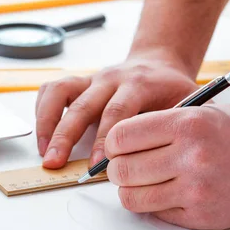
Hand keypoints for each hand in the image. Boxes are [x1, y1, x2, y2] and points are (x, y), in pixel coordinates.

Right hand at [35, 51, 198, 168]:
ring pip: (60, 92)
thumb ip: (176, 127)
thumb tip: (160, 159)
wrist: (159, 64)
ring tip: (44, 152)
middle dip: (66, 137)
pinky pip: (51, 90)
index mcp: (139, 83)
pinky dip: (42, 111)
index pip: (117, 110)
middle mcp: (111, 78)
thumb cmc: (172, 91)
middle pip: (82, 105)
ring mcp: (91, 78)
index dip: (105, 139)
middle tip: (55, 163)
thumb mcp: (187, 104)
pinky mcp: (78, 82)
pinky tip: (42, 136)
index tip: (97, 165)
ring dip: (47, 123)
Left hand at [104, 104, 229, 229]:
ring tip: (143, 182)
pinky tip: (169, 192)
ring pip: (132, 197)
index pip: (120, 137)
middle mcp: (190, 157)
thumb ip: (160, 127)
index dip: (113, 144)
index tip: (117, 147)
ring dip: (131, 190)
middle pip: (121, 170)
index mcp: (187, 124)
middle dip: (116, 169)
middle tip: (124, 167)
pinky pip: (156, 213)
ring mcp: (196, 189)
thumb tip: (117, 146)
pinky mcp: (202, 215)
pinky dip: (155, 204)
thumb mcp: (202, 112)